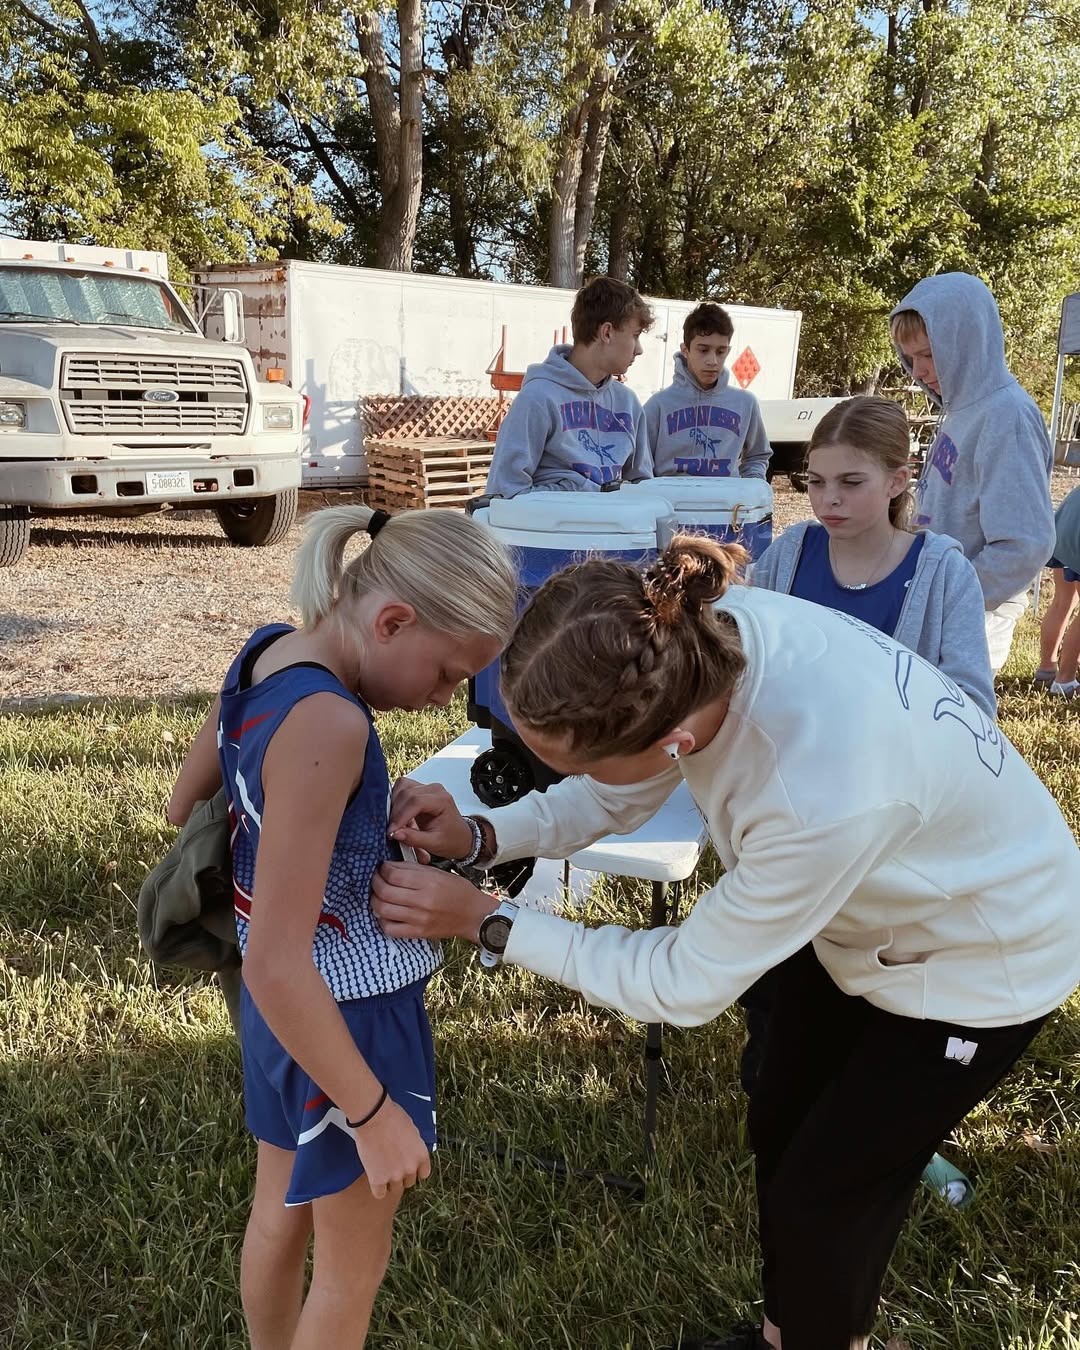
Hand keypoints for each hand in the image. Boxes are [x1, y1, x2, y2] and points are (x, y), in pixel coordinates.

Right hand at [352, 1097, 431, 1200]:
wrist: (375, 1118)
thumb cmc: (393, 1117)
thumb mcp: (412, 1131)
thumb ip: (414, 1146)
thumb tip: (411, 1152)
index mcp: (422, 1155)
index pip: (423, 1174)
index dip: (414, 1170)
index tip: (406, 1166)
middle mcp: (411, 1168)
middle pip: (408, 1182)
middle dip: (401, 1175)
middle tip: (390, 1164)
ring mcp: (395, 1176)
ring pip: (394, 1188)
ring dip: (388, 1181)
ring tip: (380, 1168)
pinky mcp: (378, 1180)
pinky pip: (380, 1194)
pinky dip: (377, 1188)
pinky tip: (374, 1178)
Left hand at [372, 860, 491, 941]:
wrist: (474, 915)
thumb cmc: (458, 891)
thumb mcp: (438, 873)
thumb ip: (413, 869)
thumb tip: (388, 867)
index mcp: (429, 882)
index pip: (393, 874)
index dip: (383, 869)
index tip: (382, 868)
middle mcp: (422, 901)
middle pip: (384, 891)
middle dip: (374, 883)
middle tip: (376, 879)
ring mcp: (419, 919)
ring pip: (383, 910)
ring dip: (375, 901)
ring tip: (378, 895)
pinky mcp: (418, 933)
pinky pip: (390, 929)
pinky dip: (382, 920)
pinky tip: (386, 913)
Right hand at [388, 777, 474, 859]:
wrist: (459, 837)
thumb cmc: (451, 839)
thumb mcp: (434, 844)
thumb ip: (414, 838)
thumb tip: (395, 833)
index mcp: (442, 800)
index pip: (416, 801)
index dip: (400, 816)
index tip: (391, 830)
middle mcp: (434, 790)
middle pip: (406, 793)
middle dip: (395, 813)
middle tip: (392, 830)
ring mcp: (426, 788)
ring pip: (401, 788)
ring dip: (394, 806)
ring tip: (397, 824)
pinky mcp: (419, 790)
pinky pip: (401, 789)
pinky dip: (396, 802)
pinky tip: (398, 816)